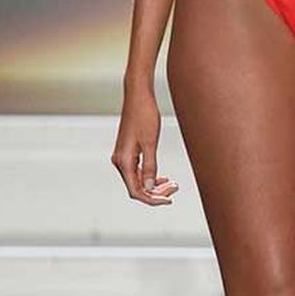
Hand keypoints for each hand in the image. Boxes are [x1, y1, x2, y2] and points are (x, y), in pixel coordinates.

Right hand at [110, 83, 179, 204]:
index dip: (153, 199)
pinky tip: (163, 177)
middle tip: (175, 188)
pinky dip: (150, 176)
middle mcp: (119, 161)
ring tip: (172, 184)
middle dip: (156, 192)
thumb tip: (149, 188)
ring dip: (154, 185)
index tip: (169, 199)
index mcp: (123, 161)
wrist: (138, 96)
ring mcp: (123, 157)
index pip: (136, 191)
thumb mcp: (150, 143)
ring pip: (138, 180)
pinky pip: (138, 171)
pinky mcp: (128, 152)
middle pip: (137, 187)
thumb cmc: (144, 115)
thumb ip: (150, 168)